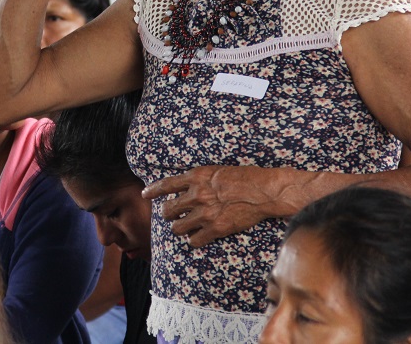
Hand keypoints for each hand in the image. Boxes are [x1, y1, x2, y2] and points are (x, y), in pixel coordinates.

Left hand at [142, 165, 285, 245]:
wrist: (264, 191)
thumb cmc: (245, 177)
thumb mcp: (217, 170)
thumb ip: (200, 179)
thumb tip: (189, 187)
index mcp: (197, 177)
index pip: (166, 184)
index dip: (153, 191)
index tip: (146, 194)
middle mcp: (197, 195)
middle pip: (169, 210)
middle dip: (168, 214)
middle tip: (172, 215)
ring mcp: (205, 213)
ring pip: (178, 228)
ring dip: (179, 228)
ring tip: (184, 227)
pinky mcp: (216, 228)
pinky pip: (194, 240)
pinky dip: (194, 240)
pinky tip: (197, 237)